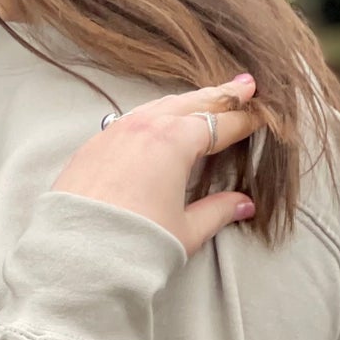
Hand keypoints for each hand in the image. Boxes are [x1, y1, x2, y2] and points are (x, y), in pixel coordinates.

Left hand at [52, 74, 258, 256]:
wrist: (76, 254)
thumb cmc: (135, 242)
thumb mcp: (186, 229)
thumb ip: (218, 211)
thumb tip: (244, 204)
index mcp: (173, 141)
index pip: (219, 124)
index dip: (244, 121)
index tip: (263, 115)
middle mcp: (143, 127)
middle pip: (190, 104)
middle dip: (220, 95)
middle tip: (246, 85)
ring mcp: (113, 132)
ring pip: (157, 106)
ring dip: (184, 102)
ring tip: (205, 98)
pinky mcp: (91, 146)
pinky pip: (129, 118)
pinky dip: (152, 114)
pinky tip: (157, 119)